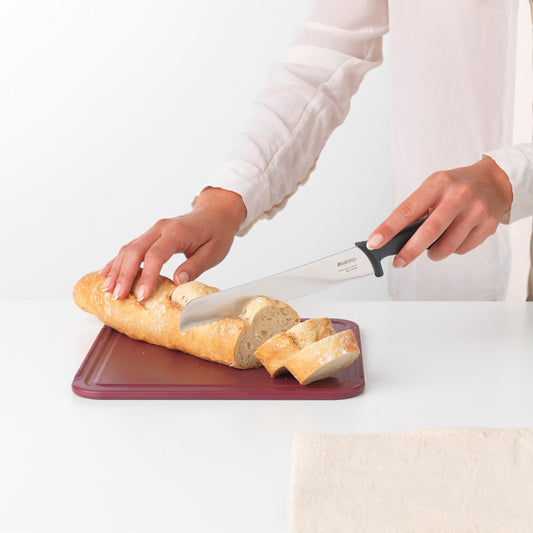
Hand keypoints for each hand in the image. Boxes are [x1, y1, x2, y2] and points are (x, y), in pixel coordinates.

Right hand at [100, 187, 245, 299]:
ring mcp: (154, 230)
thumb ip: (195, 266)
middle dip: (124, 275)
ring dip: (116, 269)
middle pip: (135, 251)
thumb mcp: (213, 252)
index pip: (156, 255)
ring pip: (129, 248)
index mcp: (177, 232)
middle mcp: (161, 228)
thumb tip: (178, 282)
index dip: (146, 276)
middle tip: (117, 296)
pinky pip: (131, 247)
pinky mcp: (151, 234)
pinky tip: (107, 273)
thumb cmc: (217, 233)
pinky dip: (118, 261)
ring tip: (107, 289)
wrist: (215, 213)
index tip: (141, 296)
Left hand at [367, 156, 512, 266]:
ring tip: (430, 250)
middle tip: (399, 262)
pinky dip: (453, 250)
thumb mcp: (434, 187)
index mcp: (437, 184)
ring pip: (448, 245)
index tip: (375, 242)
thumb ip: (416, 209)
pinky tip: (454, 239)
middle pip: (429, 231)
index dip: (388, 229)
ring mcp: (475, 210)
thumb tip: (393, 237)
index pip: (407, 210)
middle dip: (409, 251)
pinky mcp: (489, 224)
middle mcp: (458, 195)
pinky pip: (463, 248)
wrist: (496, 181)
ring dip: (433, 254)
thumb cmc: (456, 186)